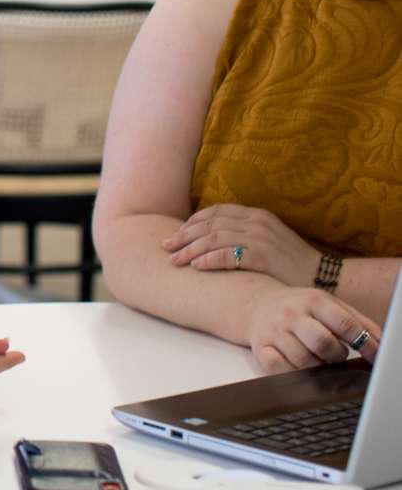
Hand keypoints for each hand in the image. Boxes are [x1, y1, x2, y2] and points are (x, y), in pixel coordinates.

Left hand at [163, 204, 319, 286]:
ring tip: (175, 260)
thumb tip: (211, 239)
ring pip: (214, 238)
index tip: (177, 233)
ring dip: (191, 250)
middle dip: (184, 236)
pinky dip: (209, 260)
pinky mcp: (264, 255)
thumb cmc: (291, 263)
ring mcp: (260, 237)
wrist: (324, 277)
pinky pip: (229, 255)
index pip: (215, 212)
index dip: (193, 222)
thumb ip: (243, 234)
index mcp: (255, 214)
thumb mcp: (267, 240)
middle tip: (166, 247)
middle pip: (210, 224)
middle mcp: (255, 221)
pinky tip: (197, 267)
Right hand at [246, 286, 381, 372]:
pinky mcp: (260, 348)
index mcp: (313, 301)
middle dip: (337, 356)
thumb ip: (358, 322)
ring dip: (318, 367)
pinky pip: (278, 368)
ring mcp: (274, 331)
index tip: (374, 356)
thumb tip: (382, 346)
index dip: (365, 344)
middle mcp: (291, 314)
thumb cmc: (302, 309)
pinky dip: (293, 374)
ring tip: (318, 360)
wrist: (259, 304)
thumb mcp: (330, 305)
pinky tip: (299, 368)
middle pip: (322, 342)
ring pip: (303, 360)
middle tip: (336, 356)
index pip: (344, 323)